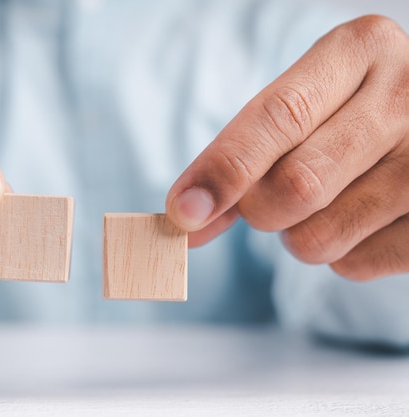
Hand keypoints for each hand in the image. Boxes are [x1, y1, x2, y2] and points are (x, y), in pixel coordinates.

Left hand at [166, 16, 408, 280]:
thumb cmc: (341, 116)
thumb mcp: (297, 107)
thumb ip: (239, 156)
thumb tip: (184, 216)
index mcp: (360, 49)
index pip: (279, 116)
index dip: (225, 168)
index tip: (182, 210)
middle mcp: (407, 96)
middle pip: (297, 184)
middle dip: (259, 209)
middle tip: (267, 201)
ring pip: (319, 237)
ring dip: (296, 235)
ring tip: (322, 202)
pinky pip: (354, 265)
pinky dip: (336, 254)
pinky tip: (357, 220)